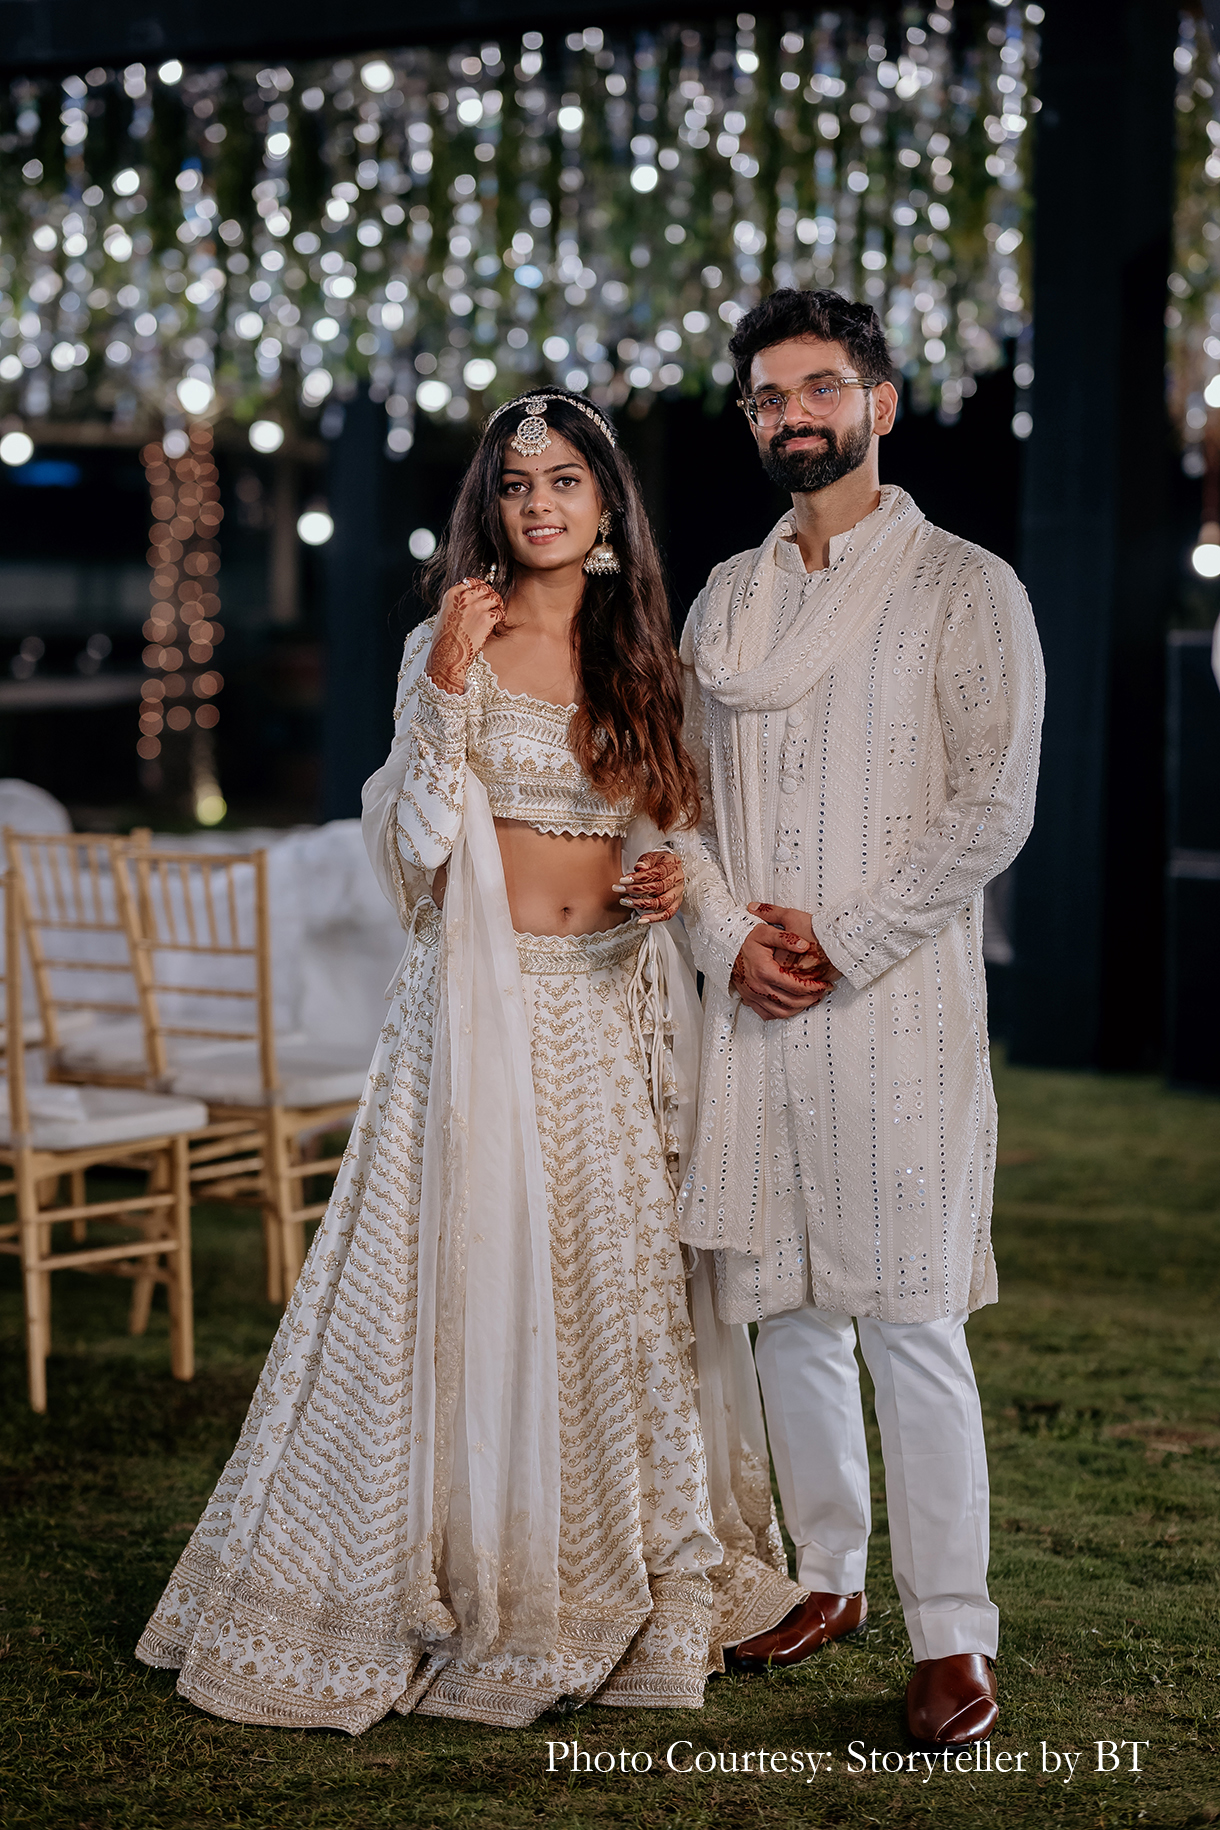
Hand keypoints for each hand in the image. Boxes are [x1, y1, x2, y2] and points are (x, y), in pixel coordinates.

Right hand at [426, 578, 504, 693]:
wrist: (447, 655)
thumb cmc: (443, 639)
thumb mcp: (443, 614)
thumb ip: (454, 604)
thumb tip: (463, 601)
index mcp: (452, 594)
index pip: (470, 582)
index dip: (478, 586)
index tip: (482, 592)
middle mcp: (464, 598)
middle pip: (484, 587)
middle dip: (489, 593)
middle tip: (492, 602)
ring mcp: (476, 607)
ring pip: (494, 597)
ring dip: (497, 603)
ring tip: (497, 609)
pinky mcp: (486, 619)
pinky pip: (499, 611)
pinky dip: (500, 615)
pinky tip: (498, 620)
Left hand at [614, 850, 683, 922]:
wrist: (672, 867)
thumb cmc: (660, 862)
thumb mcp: (652, 855)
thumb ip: (646, 861)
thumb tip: (639, 867)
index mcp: (672, 865)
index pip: (655, 873)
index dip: (638, 878)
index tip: (623, 880)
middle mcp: (677, 880)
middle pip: (657, 888)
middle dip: (635, 890)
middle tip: (620, 889)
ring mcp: (677, 893)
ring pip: (661, 902)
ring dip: (641, 904)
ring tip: (626, 901)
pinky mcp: (676, 903)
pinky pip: (668, 914)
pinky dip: (655, 918)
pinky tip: (641, 919)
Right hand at [730, 903, 839, 1020]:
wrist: (724, 946)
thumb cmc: (745, 939)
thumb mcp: (765, 931)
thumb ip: (786, 938)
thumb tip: (804, 945)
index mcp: (765, 971)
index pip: (795, 986)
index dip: (813, 987)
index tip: (822, 984)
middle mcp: (759, 986)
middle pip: (791, 1002)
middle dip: (810, 999)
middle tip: (820, 993)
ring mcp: (753, 995)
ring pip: (781, 1012)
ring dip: (799, 1009)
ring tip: (810, 1000)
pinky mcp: (749, 999)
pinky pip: (767, 1014)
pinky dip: (781, 1014)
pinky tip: (790, 1007)